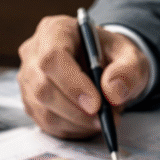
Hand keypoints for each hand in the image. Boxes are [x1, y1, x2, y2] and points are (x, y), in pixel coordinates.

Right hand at [17, 15, 149, 138]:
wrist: (102, 66)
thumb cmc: (112, 56)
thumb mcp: (131, 56)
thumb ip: (128, 70)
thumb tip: (113, 92)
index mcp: (55, 30)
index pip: (53, 58)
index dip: (73, 84)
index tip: (96, 104)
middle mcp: (34, 53)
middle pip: (43, 88)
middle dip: (76, 111)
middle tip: (103, 119)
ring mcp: (28, 79)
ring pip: (43, 110)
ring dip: (75, 122)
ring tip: (101, 120)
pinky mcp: (30, 102)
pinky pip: (45, 123)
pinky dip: (70, 129)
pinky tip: (88, 123)